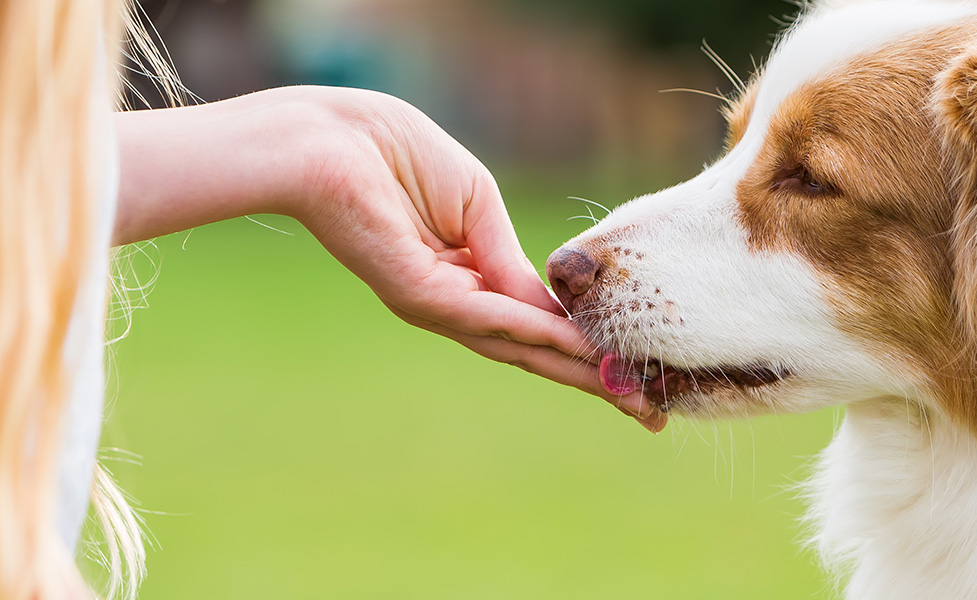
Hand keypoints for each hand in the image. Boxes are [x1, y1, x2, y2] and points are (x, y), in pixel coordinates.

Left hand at [115, 86, 660, 430]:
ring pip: (517, 346)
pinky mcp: (417, 294)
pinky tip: (576, 346)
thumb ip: (510, 256)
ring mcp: (434, 304)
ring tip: (628, 393)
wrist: (328, 139)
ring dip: (577, 369)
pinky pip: (488, 318)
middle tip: (648, 416)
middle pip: (532, 352)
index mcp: (466, 278)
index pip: (535, 324)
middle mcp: (452, 303)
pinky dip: (535, 332)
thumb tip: (551, 305)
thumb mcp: (476, 205)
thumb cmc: (393, 154)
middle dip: (592, 381)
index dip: (586, 348)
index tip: (635, 373)